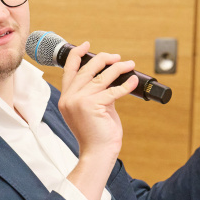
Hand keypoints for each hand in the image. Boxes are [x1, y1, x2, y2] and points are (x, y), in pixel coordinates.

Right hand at [58, 42, 136, 199]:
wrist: (97, 154)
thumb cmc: (96, 134)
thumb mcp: (91, 110)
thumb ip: (95, 94)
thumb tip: (110, 79)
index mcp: (66, 98)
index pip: (70, 69)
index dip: (78, 54)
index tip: (87, 45)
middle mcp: (70, 97)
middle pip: (87, 69)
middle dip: (104, 59)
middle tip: (116, 57)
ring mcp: (80, 101)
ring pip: (102, 77)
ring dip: (118, 68)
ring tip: (129, 65)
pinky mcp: (93, 106)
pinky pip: (113, 90)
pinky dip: (126, 85)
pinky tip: (133, 82)